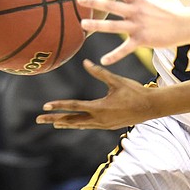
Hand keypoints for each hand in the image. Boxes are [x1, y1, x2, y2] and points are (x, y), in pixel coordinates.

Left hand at [36, 59, 157, 129]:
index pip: (73, 107)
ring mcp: (103, 125)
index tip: (45, 106)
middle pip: (71, 120)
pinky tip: (76, 124)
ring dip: (66, 123)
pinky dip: (79, 125)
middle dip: (54, 119)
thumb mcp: (117, 80)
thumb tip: (86, 62)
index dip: (58, 105)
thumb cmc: (135, 91)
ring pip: (80, 125)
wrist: (150, 107)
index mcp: (98, 107)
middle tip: (38, 120)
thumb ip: (100, 72)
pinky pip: (89, 126)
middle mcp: (98, 119)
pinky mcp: (108, 126)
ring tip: (54, 123)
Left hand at [77, 0, 186, 64]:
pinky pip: (125, 49)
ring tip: (82, 25)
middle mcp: (136, 12)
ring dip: (97, 26)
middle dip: (94, 2)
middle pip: (111, 6)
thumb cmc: (175, 9)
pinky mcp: (142, 40)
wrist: (186, 25)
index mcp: (139, 0)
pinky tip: (103, 60)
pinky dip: (114, 55)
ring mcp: (138, 26)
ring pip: (113, 27)